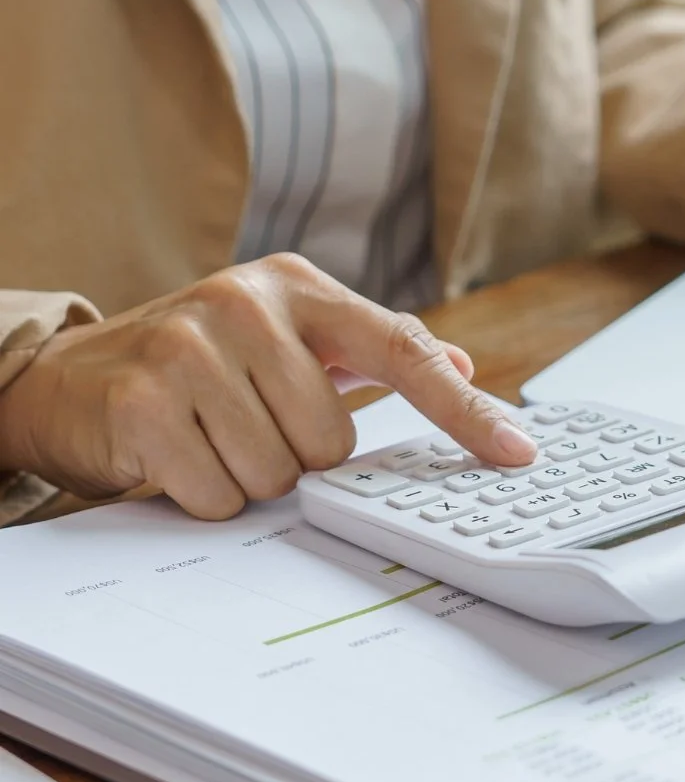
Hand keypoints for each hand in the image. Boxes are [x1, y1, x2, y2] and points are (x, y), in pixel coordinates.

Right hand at [0, 254, 536, 518]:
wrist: (71, 376)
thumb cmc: (196, 362)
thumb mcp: (286, 338)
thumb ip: (372, 351)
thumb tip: (459, 364)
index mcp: (297, 287)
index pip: (403, 351)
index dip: (465, 410)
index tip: (517, 452)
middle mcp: (247, 304)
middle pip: (333, 441)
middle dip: (295, 456)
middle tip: (247, 426)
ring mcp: (191, 348)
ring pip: (279, 474)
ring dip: (248, 477)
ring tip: (209, 437)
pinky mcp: (145, 402)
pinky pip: (220, 495)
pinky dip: (203, 495)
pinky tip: (175, 455)